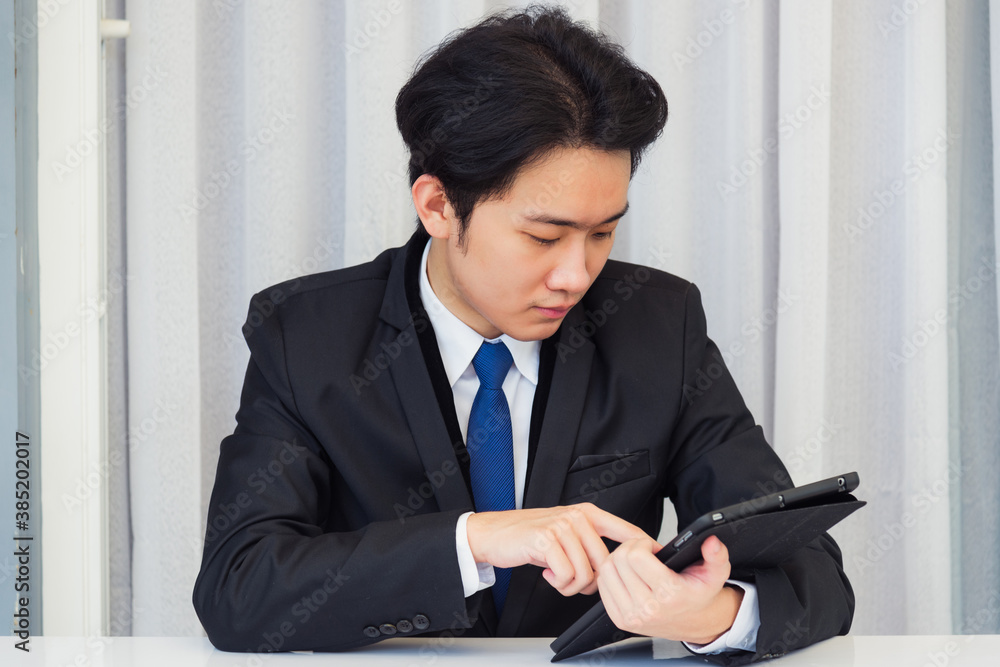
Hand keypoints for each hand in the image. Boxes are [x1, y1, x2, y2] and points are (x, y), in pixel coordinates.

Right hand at [466, 503, 652, 596]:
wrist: (495, 535)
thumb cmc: (530, 538)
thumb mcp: (565, 535)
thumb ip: (589, 544)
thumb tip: (614, 569)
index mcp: (587, 514)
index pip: (626, 530)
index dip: (644, 545)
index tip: (659, 554)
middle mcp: (577, 517)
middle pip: (606, 563)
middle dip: (592, 582)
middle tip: (571, 579)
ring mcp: (562, 526)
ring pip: (586, 573)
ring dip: (571, 585)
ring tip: (556, 575)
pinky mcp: (547, 540)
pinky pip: (567, 575)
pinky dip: (558, 584)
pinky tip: (547, 573)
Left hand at [598, 535, 743, 644]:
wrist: (694, 622)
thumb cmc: (698, 595)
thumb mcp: (715, 574)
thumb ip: (717, 555)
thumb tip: (712, 542)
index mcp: (669, 594)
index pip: (636, 556)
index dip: (642, 543)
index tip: (651, 547)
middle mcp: (648, 608)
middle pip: (618, 560)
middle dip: (629, 548)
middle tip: (643, 552)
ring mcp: (631, 616)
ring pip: (607, 570)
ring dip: (618, 560)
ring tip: (635, 562)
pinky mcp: (619, 620)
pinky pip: (602, 585)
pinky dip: (611, 575)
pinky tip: (627, 575)